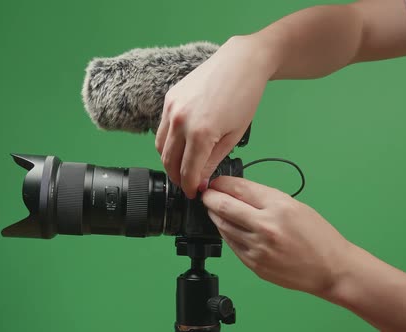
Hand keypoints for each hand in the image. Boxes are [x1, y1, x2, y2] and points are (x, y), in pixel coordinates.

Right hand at [155, 35, 277, 198]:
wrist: (240, 63)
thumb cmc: (244, 97)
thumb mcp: (233, 136)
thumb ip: (213, 162)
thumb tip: (201, 181)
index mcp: (200, 133)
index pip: (188, 172)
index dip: (190, 187)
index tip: (194, 193)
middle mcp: (180, 121)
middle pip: (169, 162)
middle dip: (178, 177)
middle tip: (188, 184)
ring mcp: (171, 108)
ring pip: (160, 147)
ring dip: (169, 161)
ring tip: (183, 166)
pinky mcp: (169, 98)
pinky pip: (161, 128)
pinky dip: (168, 141)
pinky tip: (181, 145)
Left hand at [201, 176, 351, 295]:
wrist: (331, 269)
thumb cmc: (318, 236)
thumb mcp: (294, 205)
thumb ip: (263, 197)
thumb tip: (236, 190)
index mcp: (278, 206)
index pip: (238, 188)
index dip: (221, 183)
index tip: (215, 182)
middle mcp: (266, 226)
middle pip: (223, 206)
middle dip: (209, 197)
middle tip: (206, 194)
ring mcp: (258, 248)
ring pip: (222, 226)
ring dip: (214, 215)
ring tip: (213, 208)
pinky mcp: (253, 264)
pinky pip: (230, 244)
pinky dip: (225, 232)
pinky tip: (226, 226)